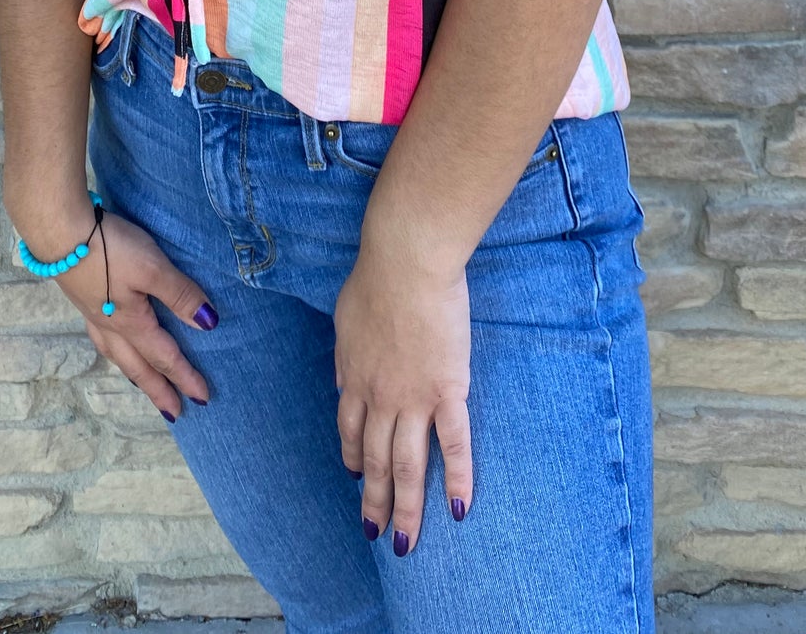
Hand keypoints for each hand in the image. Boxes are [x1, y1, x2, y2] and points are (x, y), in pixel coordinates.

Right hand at [34, 202, 219, 419]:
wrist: (58, 232)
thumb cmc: (109, 249)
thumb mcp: (152, 268)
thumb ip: (180, 295)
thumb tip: (208, 325)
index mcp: (131, 323)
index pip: (164, 356)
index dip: (185, 376)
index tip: (203, 398)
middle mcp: (111, 326)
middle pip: (138, 366)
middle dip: (158, 390)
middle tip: (175, 413)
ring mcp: (93, 314)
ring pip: (118, 355)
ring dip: (134, 374)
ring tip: (143, 384)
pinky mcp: (82, 299)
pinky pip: (103, 339)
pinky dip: (114, 352)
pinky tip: (113, 342)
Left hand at [333, 237, 471, 552]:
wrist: (406, 263)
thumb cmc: (375, 279)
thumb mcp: (345, 318)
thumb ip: (347, 353)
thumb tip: (344, 377)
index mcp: (354, 378)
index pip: (350, 431)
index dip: (354, 459)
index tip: (358, 478)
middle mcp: (379, 398)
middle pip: (376, 460)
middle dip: (376, 501)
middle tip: (377, 533)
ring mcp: (414, 399)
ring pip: (409, 465)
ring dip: (407, 508)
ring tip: (407, 542)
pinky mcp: (448, 391)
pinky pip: (454, 443)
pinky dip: (458, 479)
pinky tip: (461, 508)